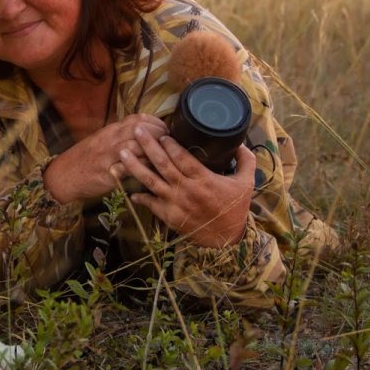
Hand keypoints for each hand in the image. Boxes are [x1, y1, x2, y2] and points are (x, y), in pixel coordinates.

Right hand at [43, 114, 167, 203]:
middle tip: (169, 142)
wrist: (63, 175)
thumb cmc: (84, 159)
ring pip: (135, 146)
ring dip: (152, 150)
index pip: (137, 118)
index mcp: (110, 130)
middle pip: (139, 130)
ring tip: (164, 155)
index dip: (155, 122)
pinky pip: (128, 168)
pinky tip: (150, 170)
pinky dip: (141, 167)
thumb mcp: (101, 141)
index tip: (166, 128)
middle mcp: (110, 139)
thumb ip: (120, 135)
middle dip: (158, 134)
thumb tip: (143, 133)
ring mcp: (108, 155)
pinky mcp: (107, 173)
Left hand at [119, 128, 254, 247]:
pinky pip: (151, 204)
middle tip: (137, 131)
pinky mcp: (170, 217)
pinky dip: (139, 197)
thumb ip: (246, 161)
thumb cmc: (235, 208)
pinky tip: (129, 189)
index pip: (182, 158)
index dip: (170, 145)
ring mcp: (176, 204)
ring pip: (151, 182)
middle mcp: (187, 190)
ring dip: (135, 166)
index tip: (161, 133)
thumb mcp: (246, 183)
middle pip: (163, 164)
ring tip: (122, 153)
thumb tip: (241, 142)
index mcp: (204, 179)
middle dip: (148, 146)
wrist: (228, 238)